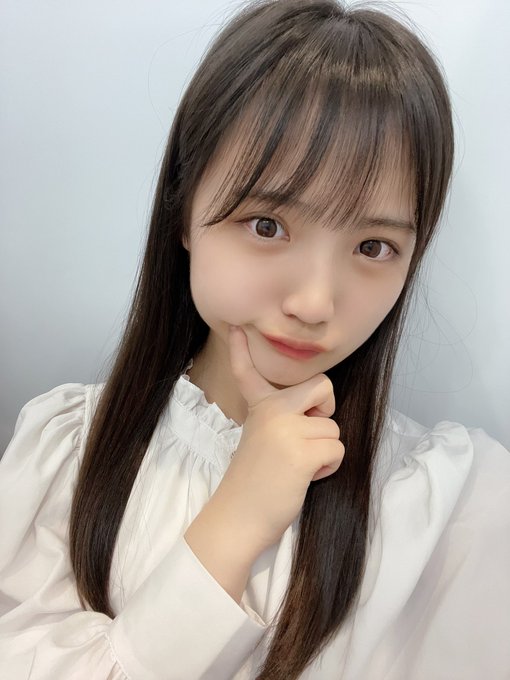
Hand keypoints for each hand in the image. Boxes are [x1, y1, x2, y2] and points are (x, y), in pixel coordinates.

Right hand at [211, 325, 344, 554]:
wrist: (239, 517)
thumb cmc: (254, 483)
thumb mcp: (263, 439)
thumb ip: (282, 419)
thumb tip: (320, 416)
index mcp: (260, 408)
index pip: (249, 372)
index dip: (242, 350)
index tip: (237, 328)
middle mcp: (272, 411)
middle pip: (322, 387)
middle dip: (326, 409)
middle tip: (309, 432)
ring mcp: (286, 429)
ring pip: (333, 428)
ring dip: (325, 451)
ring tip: (299, 467)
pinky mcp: (301, 452)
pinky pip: (336, 449)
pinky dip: (328, 467)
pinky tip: (306, 477)